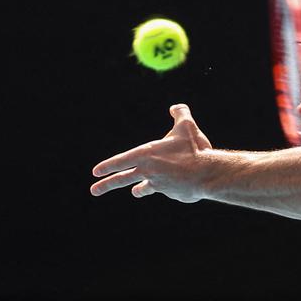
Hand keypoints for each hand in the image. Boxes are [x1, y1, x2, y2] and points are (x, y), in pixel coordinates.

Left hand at [90, 104, 212, 201]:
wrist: (207, 174)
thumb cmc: (194, 149)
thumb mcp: (187, 126)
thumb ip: (180, 114)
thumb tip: (175, 107)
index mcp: (147, 154)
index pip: (121, 161)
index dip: (108, 165)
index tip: (96, 172)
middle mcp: (148, 171)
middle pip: (122, 179)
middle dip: (106, 185)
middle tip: (94, 190)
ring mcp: (158, 184)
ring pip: (144, 187)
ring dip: (139, 189)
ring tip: (136, 192)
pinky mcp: (170, 194)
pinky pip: (167, 190)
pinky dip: (170, 187)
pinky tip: (177, 186)